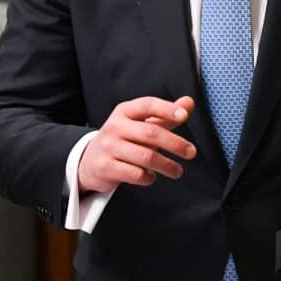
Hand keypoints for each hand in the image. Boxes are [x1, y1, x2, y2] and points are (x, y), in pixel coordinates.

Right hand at [77, 96, 196, 193]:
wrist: (89, 161)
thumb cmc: (123, 139)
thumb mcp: (140, 123)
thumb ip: (165, 115)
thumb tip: (189, 103)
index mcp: (125, 111)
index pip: (147, 105)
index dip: (166, 109)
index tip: (184, 116)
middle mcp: (115, 126)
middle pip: (151, 133)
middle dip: (175, 144)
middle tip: (191, 152)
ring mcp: (108, 147)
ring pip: (146, 157)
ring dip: (167, 165)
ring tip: (177, 171)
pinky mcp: (105, 167)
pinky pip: (135, 174)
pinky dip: (148, 177)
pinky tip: (151, 177)